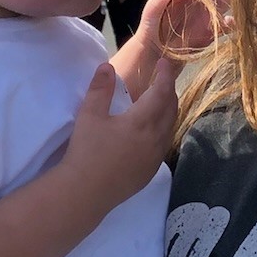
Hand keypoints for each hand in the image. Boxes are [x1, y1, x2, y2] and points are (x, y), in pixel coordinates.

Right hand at [63, 60, 177, 211]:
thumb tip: (107, 66)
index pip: (162, 92)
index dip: (165, 76)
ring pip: (170, 128)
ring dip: (168, 111)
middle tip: (161, 79)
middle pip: (171, 109)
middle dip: (169, 91)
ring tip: (157, 102)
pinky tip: (151, 130)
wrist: (85, 192)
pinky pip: (163, 144)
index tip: (163, 64)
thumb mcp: (89, 115)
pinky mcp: (150, 171)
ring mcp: (155, 157)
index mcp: (142, 121)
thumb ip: (100, 88)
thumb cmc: (86, 151)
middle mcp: (155, 138)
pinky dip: (163, 130)